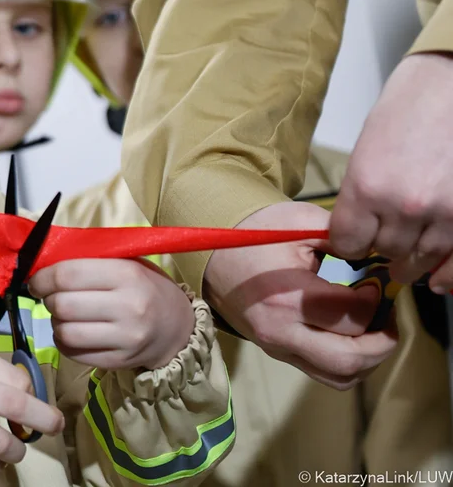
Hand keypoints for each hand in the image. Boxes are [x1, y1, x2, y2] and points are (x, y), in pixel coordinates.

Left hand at [28, 258, 193, 370]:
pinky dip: (64, 342)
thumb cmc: (144, 287)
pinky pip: (73, 353)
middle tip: (51, 297)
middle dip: (48, 300)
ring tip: (63, 316)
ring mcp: (125, 338)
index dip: (43, 278)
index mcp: (127, 274)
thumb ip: (91, 261)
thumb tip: (42, 263)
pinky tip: (72, 332)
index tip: (36, 281)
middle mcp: (128, 307)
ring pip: (65, 332)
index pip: (68, 274)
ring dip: (54, 323)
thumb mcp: (127, 263)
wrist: (177, 327)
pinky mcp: (119, 361)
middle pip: (63, 305)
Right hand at [208, 201, 397, 389]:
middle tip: (387, 317)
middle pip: (350, 360)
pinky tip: (350, 336)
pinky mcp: (278, 353)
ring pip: (341, 377)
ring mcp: (278, 348)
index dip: (377, 301)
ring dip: (368, 359)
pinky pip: (323, 374)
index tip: (376, 282)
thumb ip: (343, 238)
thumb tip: (379, 255)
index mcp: (288, 298)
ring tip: (371, 329)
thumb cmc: (257, 235)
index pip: (353, 316)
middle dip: (382, 342)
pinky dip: (348, 363)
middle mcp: (282, 332)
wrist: (213, 254)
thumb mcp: (300, 223)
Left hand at [330, 53, 452, 288]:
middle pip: (386, 253)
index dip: (349, 245)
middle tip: (385, 242)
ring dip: (413, 262)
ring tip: (408, 260)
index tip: (354, 240)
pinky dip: (448, 274)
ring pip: (422, 261)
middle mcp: (404, 207)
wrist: (452, 88)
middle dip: (382, 249)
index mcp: (366, 187)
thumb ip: (362, 197)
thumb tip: (356, 232)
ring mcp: (444, 214)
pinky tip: (439, 279)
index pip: (348, 244)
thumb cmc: (406, 111)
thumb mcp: (366, 152)